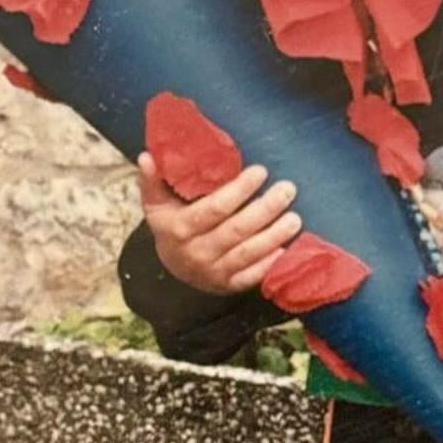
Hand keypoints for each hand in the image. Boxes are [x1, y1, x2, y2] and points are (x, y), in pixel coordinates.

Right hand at [137, 153, 301, 294]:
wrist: (173, 267)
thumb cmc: (171, 224)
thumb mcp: (157, 204)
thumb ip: (152, 181)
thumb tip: (147, 156)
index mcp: (179, 228)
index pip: (214, 208)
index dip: (239, 190)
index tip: (260, 171)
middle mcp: (196, 253)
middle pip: (237, 230)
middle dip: (265, 209)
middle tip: (288, 189)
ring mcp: (213, 272)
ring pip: (248, 253)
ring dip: (274, 235)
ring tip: (295, 217)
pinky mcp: (228, 285)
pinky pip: (251, 276)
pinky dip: (269, 264)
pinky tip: (286, 248)